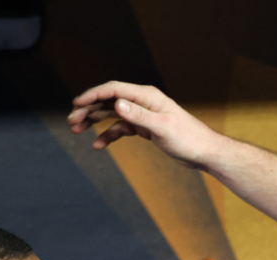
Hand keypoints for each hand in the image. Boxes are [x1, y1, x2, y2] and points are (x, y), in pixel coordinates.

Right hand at [67, 81, 220, 165]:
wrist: (204, 152)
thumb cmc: (188, 138)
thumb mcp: (163, 128)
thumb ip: (139, 116)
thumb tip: (118, 105)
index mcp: (147, 96)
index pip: (114, 90)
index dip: (93, 95)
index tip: (76, 104)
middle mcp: (143, 102)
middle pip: (109, 101)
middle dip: (88, 110)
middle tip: (71, 121)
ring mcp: (143, 115)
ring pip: (112, 115)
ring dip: (94, 122)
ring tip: (77, 130)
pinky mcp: (144, 128)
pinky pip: (121, 129)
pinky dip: (109, 135)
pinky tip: (98, 145)